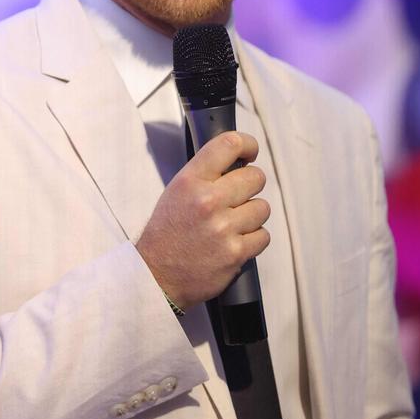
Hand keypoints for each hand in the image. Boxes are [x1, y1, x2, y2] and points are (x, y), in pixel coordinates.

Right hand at [136, 132, 269, 310]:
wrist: (156, 274)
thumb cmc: (168, 231)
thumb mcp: (177, 190)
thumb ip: (206, 173)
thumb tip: (239, 161)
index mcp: (191, 179)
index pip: (230, 144)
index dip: (248, 144)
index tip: (250, 152)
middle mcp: (208, 200)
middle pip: (256, 177)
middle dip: (250, 186)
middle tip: (237, 197)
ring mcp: (223, 227)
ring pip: (262, 208)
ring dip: (251, 215)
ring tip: (232, 223)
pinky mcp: (235, 253)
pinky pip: (263, 236)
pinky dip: (253, 239)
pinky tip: (235, 241)